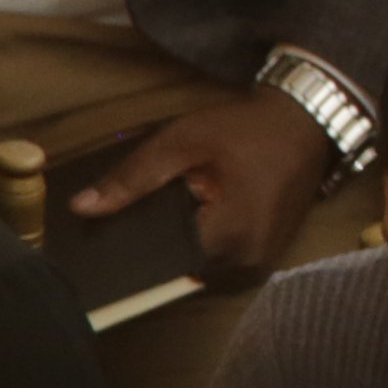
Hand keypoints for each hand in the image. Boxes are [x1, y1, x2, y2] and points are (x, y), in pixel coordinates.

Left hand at [61, 87, 339, 277]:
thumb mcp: (182, 142)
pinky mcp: (269, 255)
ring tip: (179, 208)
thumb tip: (81, 207)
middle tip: (152, 209)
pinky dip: (208, 241)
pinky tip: (200, 214)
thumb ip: (133, 178)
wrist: (306, 121)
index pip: (162, 259)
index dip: (135, 246)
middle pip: (183, 265)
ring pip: (204, 265)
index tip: (113, 234)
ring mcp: (262, 261)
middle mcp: (248, 260)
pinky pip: (225, 259)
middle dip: (162, 242)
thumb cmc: (245, 129)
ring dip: (187, 243)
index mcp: (228, 234)